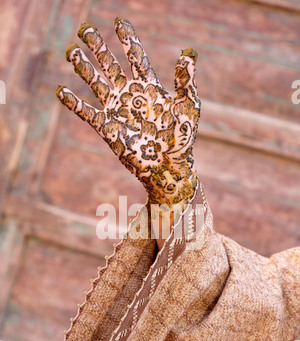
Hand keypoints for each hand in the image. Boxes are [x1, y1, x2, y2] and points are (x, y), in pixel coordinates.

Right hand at [56, 18, 200, 205]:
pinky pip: (86, 113)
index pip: (135, 57)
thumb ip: (186, 81)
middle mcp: (130, 96)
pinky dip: (73, 103)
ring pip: (95, 83)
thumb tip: (188, 54)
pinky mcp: (107, 128)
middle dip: (98, 47)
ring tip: (71, 52)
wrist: (168, 167)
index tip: (118, 21)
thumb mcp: (188, 108)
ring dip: (83, 68)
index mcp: (149, 88)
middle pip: (110, 65)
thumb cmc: (181, 139)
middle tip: (84, 29)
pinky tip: (60, 91)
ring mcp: (117, 111)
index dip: (127, 39)